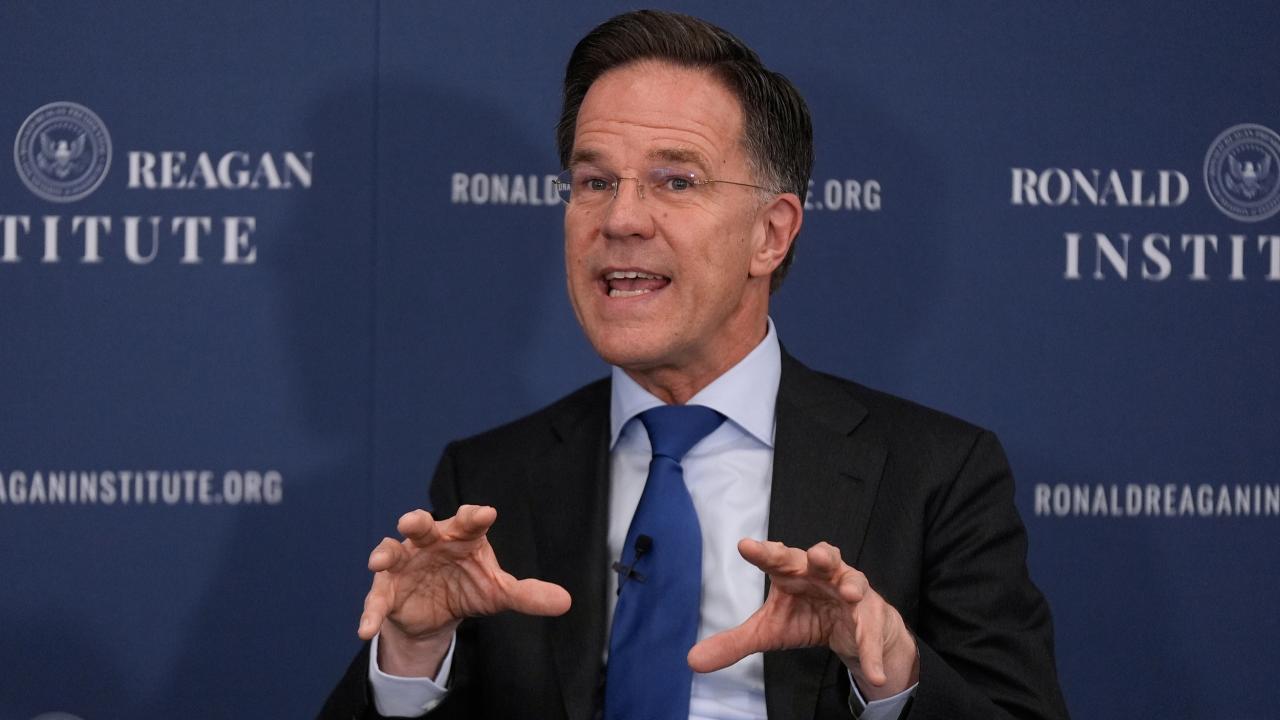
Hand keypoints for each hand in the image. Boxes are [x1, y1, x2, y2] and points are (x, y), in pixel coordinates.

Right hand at [358, 505, 571, 675]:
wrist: (436, 612)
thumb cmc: (469, 585)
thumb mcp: (498, 591)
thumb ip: (527, 594)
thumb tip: (566, 602)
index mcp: (461, 536)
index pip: (469, 520)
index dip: (475, 516)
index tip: (485, 513)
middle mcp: (430, 541)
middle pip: (422, 525)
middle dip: (416, 521)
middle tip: (412, 521)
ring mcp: (404, 562)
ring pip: (391, 550)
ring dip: (384, 553)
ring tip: (378, 561)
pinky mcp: (387, 589)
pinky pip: (376, 599)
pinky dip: (371, 613)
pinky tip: (367, 629)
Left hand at [688, 539, 918, 699]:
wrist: (850, 629)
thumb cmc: (805, 616)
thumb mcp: (769, 631)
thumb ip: (734, 642)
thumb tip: (693, 660)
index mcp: (793, 572)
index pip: (775, 558)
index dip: (762, 552)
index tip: (745, 546)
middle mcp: (823, 574)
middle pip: (822, 558)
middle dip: (821, 555)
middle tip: (815, 556)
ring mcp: (850, 590)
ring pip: (854, 582)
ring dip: (852, 585)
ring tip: (849, 593)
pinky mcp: (871, 615)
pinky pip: (871, 634)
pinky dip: (872, 652)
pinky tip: (873, 672)